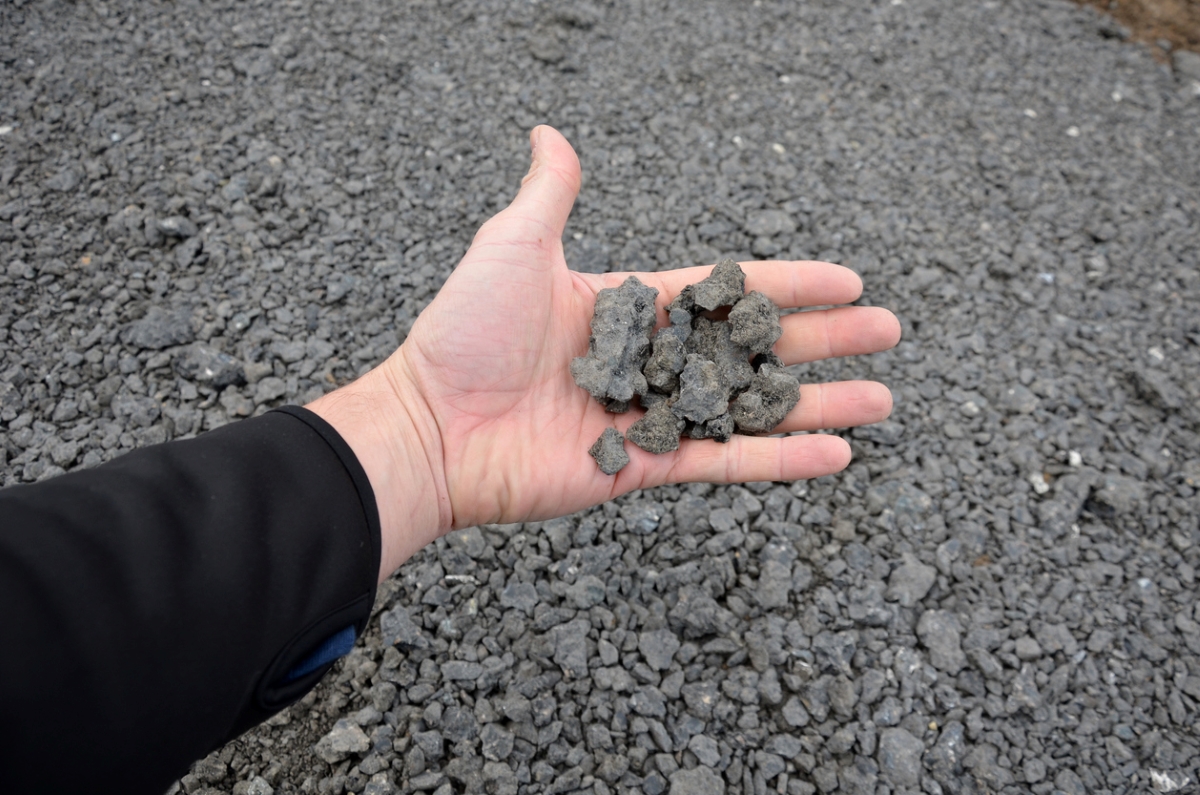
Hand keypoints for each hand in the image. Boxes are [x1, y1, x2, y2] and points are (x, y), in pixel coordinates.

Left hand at [309, 126, 900, 580]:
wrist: (432, 426)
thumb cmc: (466, 332)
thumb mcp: (514, 245)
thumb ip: (551, 193)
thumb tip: (550, 133)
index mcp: (629, 306)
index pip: (726, 291)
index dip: (786, 286)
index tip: (847, 281)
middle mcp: (649, 361)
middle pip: (753, 348)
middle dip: (823, 341)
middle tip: (888, 333)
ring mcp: (650, 416)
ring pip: (751, 409)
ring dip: (818, 404)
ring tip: (881, 398)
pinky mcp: (644, 467)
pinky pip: (724, 463)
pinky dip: (780, 461)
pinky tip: (835, 454)